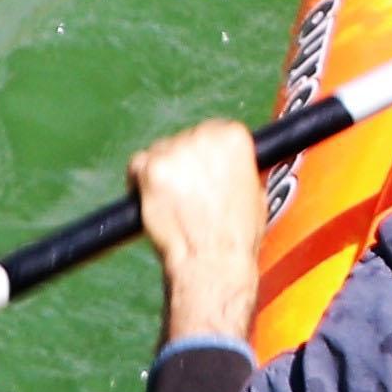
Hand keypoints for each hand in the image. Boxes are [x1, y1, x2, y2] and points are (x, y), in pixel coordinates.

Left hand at [128, 117, 267, 345]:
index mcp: (235, 138)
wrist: (212, 260)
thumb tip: (223, 166)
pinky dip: (139, 181)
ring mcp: (175, 152)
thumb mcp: (254, 192)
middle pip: (185, 138)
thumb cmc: (236, 236)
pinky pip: (137, 165)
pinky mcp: (151, 169)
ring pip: (160, 152)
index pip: (215, 130)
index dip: (207, 154)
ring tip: (171, 202)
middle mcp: (205, 137)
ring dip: (162, 171)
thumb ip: (236, 169)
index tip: (204, 170)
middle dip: (184, 162)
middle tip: (186, 192)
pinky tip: (150, 199)